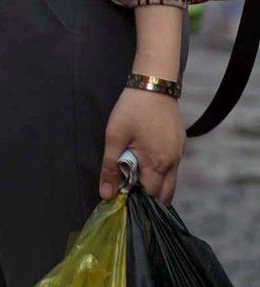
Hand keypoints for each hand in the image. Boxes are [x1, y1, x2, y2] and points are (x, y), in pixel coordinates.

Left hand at [102, 86, 184, 202]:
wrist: (154, 86)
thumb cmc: (131, 110)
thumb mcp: (114, 138)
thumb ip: (110, 168)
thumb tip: (106, 194)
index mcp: (157, 163)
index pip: (150, 196)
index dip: (136, 200)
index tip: (121, 197)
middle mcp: (173, 162)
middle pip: (165, 193)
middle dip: (148, 198)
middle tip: (128, 190)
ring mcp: (179, 153)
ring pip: (170, 181)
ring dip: (154, 184)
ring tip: (134, 175)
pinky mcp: (180, 145)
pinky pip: (172, 167)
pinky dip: (160, 172)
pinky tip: (145, 161)